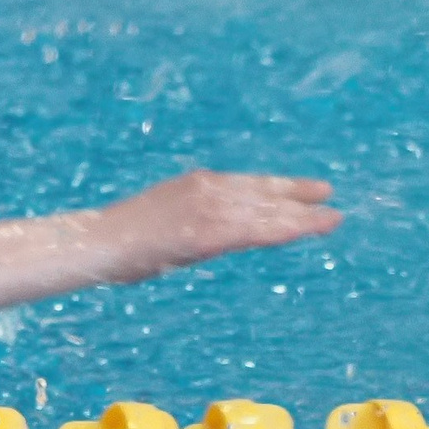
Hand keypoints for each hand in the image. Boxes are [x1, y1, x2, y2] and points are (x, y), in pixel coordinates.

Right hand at [106, 169, 340, 269]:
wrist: (97, 242)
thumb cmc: (119, 243)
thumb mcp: (165, 228)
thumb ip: (193, 229)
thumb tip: (205, 240)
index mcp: (197, 185)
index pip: (248, 185)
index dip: (279, 187)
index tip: (304, 189)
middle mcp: (208, 189)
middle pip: (263, 192)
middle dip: (297, 195)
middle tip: (329, 197)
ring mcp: (209, 209)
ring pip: (266, 211)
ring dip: (301, 215)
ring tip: (331, 218)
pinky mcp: (208, 232)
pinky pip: (255, 230)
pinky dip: (283, 228)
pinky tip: (305, 230)